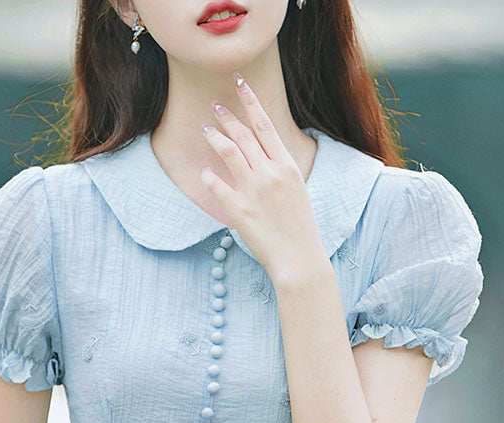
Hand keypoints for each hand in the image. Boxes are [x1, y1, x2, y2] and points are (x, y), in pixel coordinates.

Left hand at [200, 74, 326, 282]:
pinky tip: (203, 172)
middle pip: (243, 134)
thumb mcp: (297, 190)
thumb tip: (262, 155)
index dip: (250, 101)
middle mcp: (270, 173)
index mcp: (287, 165)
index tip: (238, 83)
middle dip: (227, 116)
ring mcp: (254, 191)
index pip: (265, 124)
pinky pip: (217, 186)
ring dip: (214, 136)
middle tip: (214, 106)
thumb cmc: (299, 227)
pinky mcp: (239, 211)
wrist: (299, 259)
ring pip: (228, 151)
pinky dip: (208, 176)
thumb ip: (279, 170)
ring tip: (205, 129)